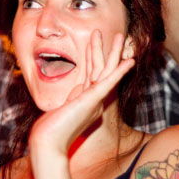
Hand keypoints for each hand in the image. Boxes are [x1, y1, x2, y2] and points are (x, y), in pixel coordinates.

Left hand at [29, 31, 134, 156]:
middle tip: (115, 34)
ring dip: (113, 52)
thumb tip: (76, 90)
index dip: (93, 56)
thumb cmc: (52, 130)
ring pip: (105, 70)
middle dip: (106, 50)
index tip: (94, 43)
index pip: (92, 74)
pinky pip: (108, 82)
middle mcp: (95, 100)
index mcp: (88, 102)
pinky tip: (129, 61)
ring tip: (119, 36)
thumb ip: (72, 98)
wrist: (48, 143)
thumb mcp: (63, 109)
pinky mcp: (93, 100)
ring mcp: (95, 100)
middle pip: (101, 69)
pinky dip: (119, 71)